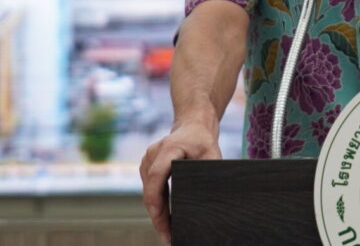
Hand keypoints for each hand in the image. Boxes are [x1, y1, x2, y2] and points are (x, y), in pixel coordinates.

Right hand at [139, 119, 221, 243]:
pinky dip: (156, 203)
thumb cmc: (203, 140)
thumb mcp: (212, 154)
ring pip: (149, 192)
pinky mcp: (148, 166)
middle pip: (150, 190)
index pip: (156, 177)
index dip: (157, 201)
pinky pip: (150, 189)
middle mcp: (153, 154)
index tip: (162, 221)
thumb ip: (209, 172)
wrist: (193, 124)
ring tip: (168, 233)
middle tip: (168, 237)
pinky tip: (164, 218)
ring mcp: (147, 160)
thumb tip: (208, 197)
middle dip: (158, 216)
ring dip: (156, 212)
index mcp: (168, 149)